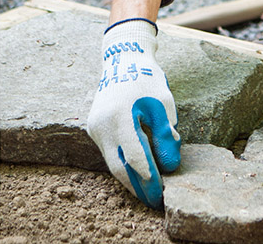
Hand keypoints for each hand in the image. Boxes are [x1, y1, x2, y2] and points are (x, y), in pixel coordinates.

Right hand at [86, 19, 180, 208]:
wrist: (122, 60)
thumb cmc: (147, 81)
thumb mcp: (163, 105)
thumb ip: (166, 136)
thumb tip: (169, 167)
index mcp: (121, 116)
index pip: (135, 157)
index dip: (149, 179)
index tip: (162, 194)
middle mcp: (102, 124)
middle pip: (119, 167)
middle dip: (137, 187)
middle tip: (154, 202)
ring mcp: (95, 127)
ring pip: (112, 163)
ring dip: (130, 179)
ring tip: (148, 192)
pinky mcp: (93, 128)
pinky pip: (108, 153)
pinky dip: (123, 165)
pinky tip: (137, 173)